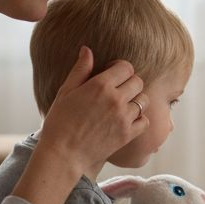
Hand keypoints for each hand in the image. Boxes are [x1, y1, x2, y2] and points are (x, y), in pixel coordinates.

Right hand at [35, 46, 146, 172]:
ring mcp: (123, 117)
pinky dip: (139, 119)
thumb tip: (87, 49)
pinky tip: (126, 121)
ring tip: (122, 106)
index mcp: (100, 85)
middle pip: (138, 82)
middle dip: (129, 83)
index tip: (113, 75)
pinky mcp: (127, 134)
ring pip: (144, 100)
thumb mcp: (66, 91)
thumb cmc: (60, 121)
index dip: (120, 69)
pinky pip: (145, 121)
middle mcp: (115, 99)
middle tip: (118, 91)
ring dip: (136, 101)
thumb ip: (80, 70)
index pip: (126, 67)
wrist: (63, 153)